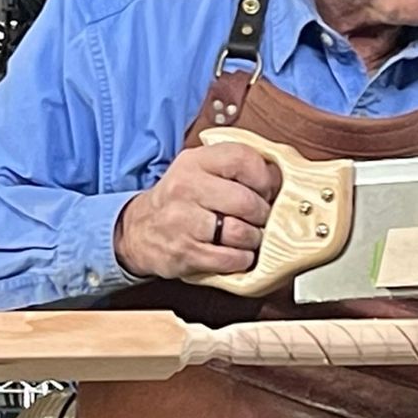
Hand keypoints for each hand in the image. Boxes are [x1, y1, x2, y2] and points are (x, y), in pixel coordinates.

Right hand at [113, 143, 281, 280]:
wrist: (139, 230)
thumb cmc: (180, 200)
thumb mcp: (200, 169)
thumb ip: (236, 165)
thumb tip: (279, 175)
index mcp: (195, 161)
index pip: (243, 159)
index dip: (265, 177)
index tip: (266, 190)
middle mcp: (186, 188)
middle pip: (247, 201)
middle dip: (262, 214)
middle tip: (259, 218)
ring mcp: (183, 222)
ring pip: (241, 232)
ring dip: (254, 239)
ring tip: (248, 237)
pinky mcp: (185, 253)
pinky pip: (231, 259)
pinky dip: (242, 259)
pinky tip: (238, 254)